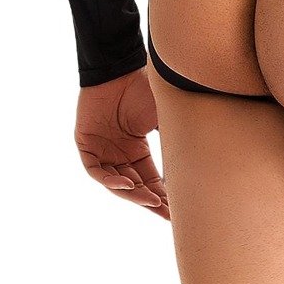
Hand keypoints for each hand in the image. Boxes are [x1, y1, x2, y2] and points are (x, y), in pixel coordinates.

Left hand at [75, 68, 169, 218]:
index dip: (162, 193)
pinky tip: (128, 185)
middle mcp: (119, 154)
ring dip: (133, 194)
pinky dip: (111, 181)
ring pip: (117, 183)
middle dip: (150, 200)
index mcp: (137, 148)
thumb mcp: (162, 116)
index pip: (150, 177)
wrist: (118, 69)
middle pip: (135, 185)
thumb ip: (174, 137)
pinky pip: (98, 172)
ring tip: (151, 201)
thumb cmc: (141, 88)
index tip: (176, 209)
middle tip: (165, 214)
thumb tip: (198, 156)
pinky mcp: (86, 146)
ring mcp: (102, 151)